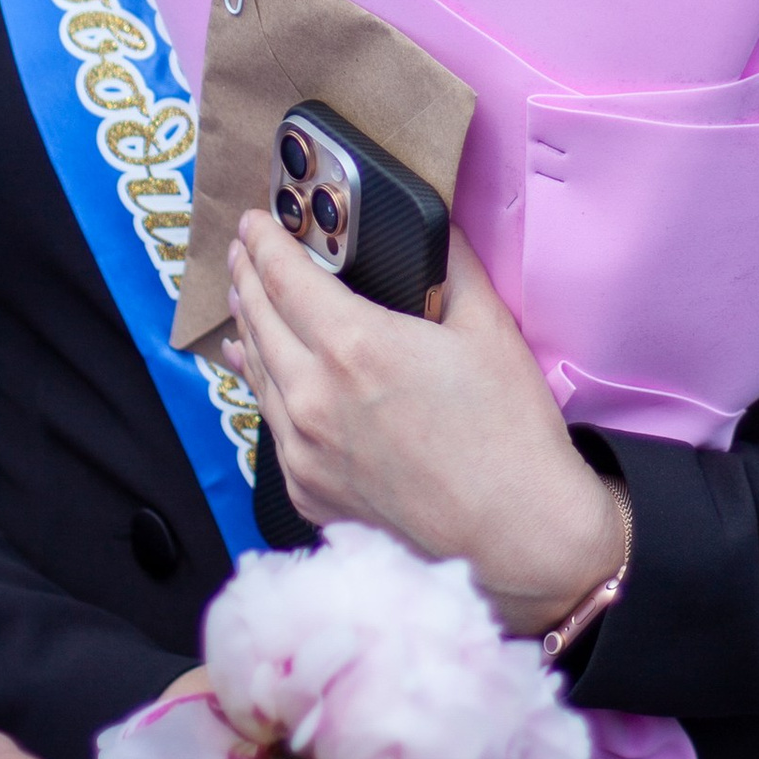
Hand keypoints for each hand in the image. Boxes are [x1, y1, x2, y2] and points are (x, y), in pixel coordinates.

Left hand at [222, 208, 626, 639]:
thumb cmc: (508, 433)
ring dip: (248, 328)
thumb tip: (434, 228)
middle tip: (243, 250)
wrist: (515, 537)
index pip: (285, 277)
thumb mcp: (489, 328)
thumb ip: (451, 266)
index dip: (265, 241)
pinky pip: (272, 426)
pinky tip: (260, 373)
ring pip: (257, 374)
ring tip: (244, 300)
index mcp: (353, 347)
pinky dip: (262, 387)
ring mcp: (304, 451)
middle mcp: (313, 398)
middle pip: (259, 320)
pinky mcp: (308, 492)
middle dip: (248, 276)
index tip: (254, 221)